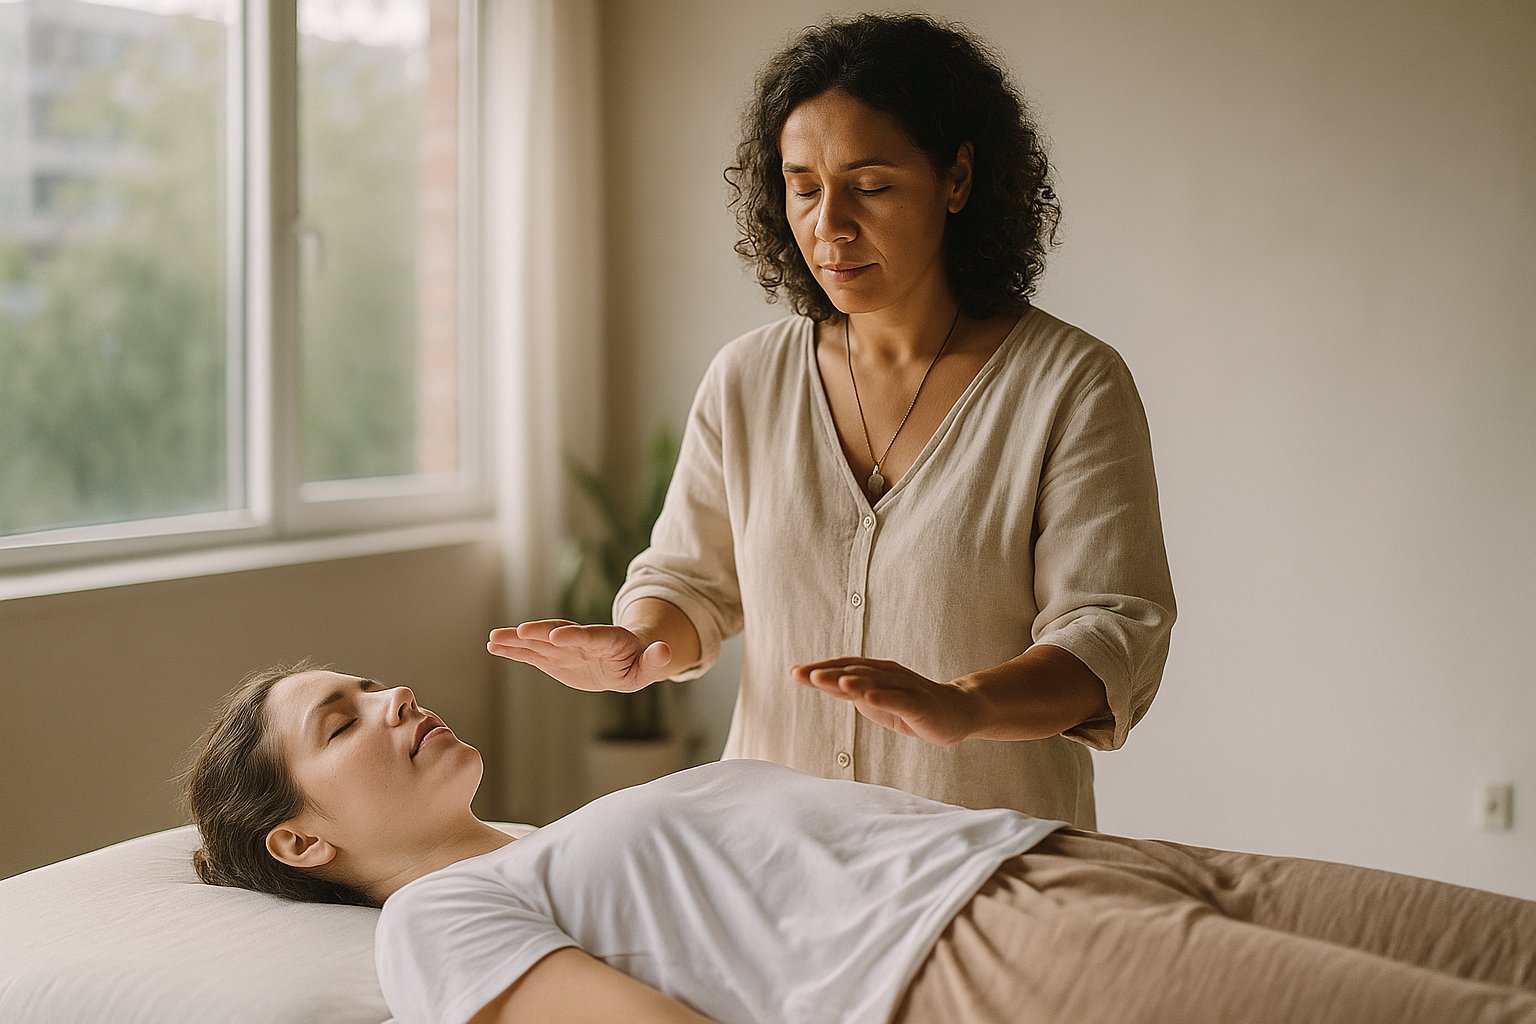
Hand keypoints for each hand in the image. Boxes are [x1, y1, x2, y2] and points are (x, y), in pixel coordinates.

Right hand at [488, 620, 673, 692]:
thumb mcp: (649, 665)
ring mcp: (565, 647)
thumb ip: (654, 659)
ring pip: (540, 642)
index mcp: (608, 640)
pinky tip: (493, 646)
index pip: (591, 636)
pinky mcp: (553, 658)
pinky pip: (532, 654)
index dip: (575, 635)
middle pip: (559, 633)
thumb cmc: (638, 662)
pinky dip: (514, 650)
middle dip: (540, 632)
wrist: (622, 658)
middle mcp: (582, 639)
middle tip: (519, 632)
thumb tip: (665, 651)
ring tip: (494, 638)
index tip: (556, 637)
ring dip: (518, 640)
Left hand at [791, 658, 976, 745]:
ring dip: (849, 680)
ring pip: (873, 681)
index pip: (843, 667)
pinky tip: (866, 697)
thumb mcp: (877, 701)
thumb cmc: (912, 707)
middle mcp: (888, 674)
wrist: (957, 712)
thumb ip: (853, 692)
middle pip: (853, 670)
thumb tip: (825, 684)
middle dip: (826, 672)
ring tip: (825, 680)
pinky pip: (899, 700)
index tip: (794, 672)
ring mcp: (905, 688)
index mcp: (876, 672)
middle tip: (800, 674)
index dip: (819, 669)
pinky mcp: (919, 704)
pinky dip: (882, 697)